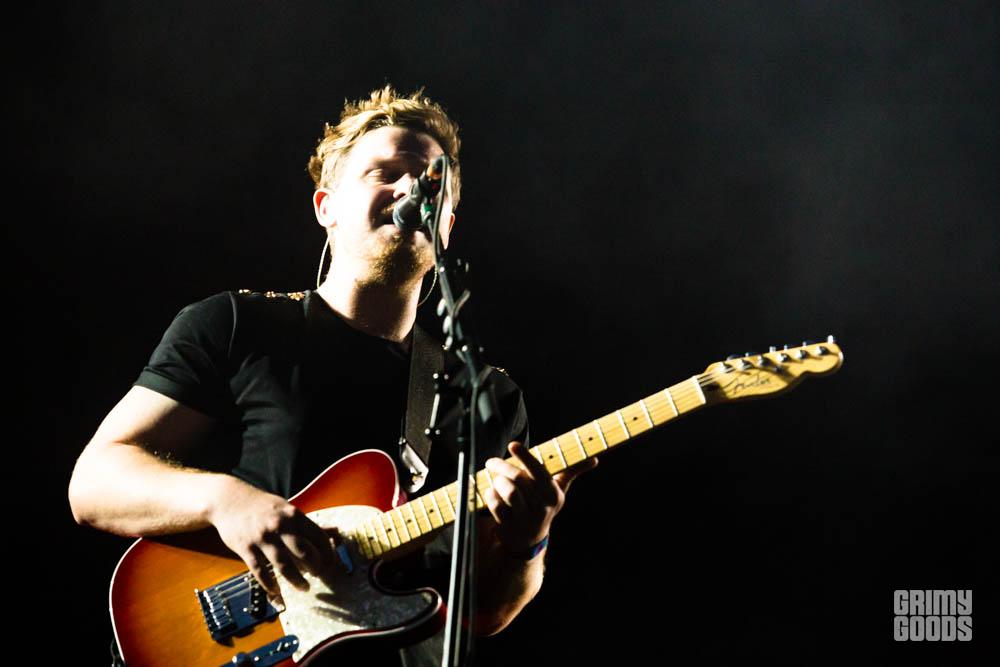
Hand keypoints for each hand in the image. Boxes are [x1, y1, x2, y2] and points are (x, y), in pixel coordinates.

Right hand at [207, 477, 336, 600]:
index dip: (327, 552)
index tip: (332, 563)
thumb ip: (308, 525)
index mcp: (293, 515)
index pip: (318, 536)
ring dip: (296, 579)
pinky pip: (260, 570)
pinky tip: (276, 590)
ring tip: (304, 587)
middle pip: (303, 551)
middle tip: (319, 576)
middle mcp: (279, 526)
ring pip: (283, 564)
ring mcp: (262, 537)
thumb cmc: (264, 507)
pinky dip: (269, 583)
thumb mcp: (287, 510)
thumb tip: (335, 533)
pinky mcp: (246, 548)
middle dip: (315, 567)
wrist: (229, 500)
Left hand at [483, 441, 596, 554]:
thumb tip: (595, 460)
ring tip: (494, 480)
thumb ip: (573, 471)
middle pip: (518, 479)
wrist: (530, 539)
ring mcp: (525, 518)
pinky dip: (490, 495)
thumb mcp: (559, 490)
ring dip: (497, 482)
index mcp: (553, 494)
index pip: (539, 472)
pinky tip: (492, 493)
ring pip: (507, 491)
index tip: (512, 445)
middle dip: (502, 467)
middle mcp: (541, 506)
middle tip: (491, 462)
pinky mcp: (509, 526)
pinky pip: (496, 505)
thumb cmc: (543, 505)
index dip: (525, 457)